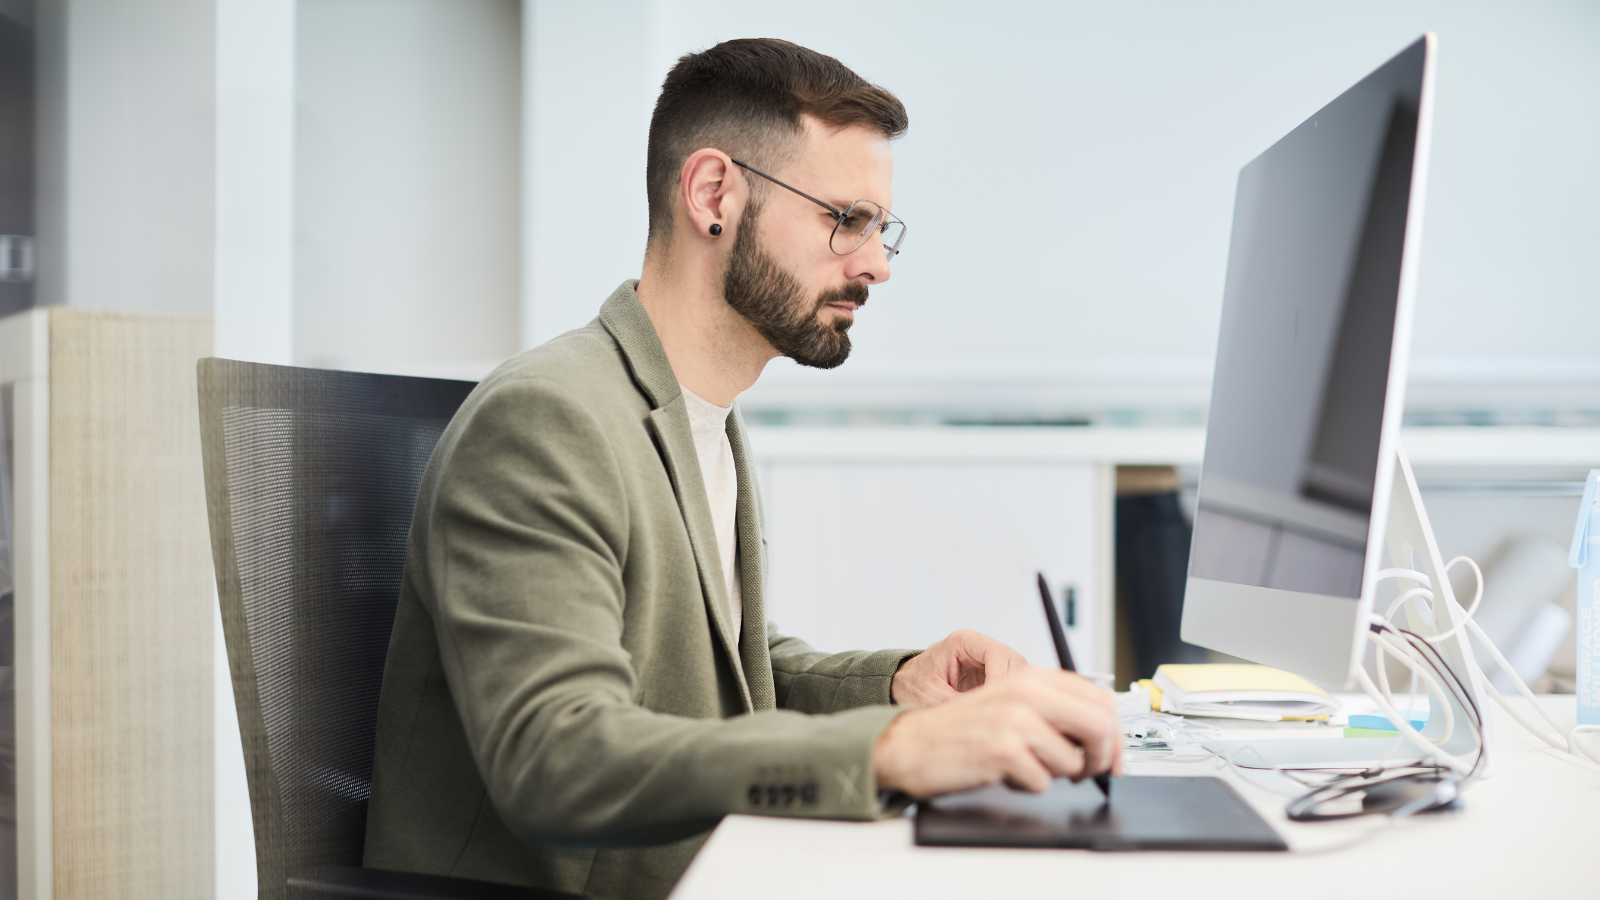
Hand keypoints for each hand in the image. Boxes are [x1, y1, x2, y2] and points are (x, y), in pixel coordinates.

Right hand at [873, 667, 1121, 797]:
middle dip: (1104, 758)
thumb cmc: (962, 730)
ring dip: (1056, 774)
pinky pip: (1044, 782)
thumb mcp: (1010, 704)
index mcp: (1032, 677)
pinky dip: (1028, 785)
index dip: (1116, 732)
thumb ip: (1053, 708)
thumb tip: (1104, 737)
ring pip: (1073, 761)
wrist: (911, 744)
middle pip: (1100, 726)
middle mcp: (1026, 692)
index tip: (1115, 755)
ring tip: (1024, 765)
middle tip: (1092, 773)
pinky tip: (1004, 773)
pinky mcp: (1004, 750)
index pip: (1099, 698)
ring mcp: (1016, 721)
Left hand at [891, 629, 1028, 708]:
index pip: (996, 654)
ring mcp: (987, 659)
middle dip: (1011, 688)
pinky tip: (1002, 714)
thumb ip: (959, 705)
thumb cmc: (913, 686)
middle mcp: (978, 646)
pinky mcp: (991, 674)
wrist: (903, 685)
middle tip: (1004, 713)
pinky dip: (1011, 698)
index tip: (997, 702)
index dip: (1001, 679)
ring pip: (1018, 672)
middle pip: (1013, 661)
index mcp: (962, 642)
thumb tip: (986, 719)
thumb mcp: (932, 698)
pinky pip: (1012, 683)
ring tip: (1003, 716)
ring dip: (1014, 694)